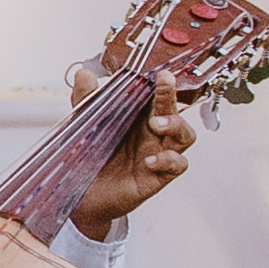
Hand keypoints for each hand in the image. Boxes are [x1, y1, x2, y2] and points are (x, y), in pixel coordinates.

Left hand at [68, 65, 200, 236]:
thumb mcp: (86, 123)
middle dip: (171, 97)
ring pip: (185, 136)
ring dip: (176, 126)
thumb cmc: (93, 156)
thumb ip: (87, 99)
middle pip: (174, 111)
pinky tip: (150, 160)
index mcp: (140, 117)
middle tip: (164, 85)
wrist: (84, 194)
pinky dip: (168, 160)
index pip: (157, 96)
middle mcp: (153, 133)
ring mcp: (159, 153)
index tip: (161, 73)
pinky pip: (177, 165)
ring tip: (157, 124)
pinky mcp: (158, 176)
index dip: (163, 85)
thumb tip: (84, 73)